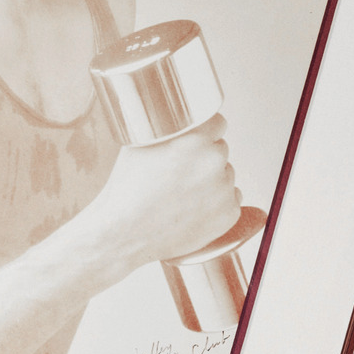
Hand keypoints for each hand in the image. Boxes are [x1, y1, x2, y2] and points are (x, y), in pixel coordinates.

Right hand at [93, 113, 241, 272]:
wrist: (122, 235)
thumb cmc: (126, 191)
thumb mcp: (139, 145)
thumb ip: (169, 128)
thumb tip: (179, 117)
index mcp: (194, 139)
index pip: (218, 124)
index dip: (203, 135)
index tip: (191, 147)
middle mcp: (213, 161)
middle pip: (220, 151)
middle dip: (204, 161)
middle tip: (179, 178)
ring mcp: (223, 190)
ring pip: (225, 177)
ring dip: (211, 184)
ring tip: (181, 198)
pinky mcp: (228, 215)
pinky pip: (230, 201)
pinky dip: (216, 207)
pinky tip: (191, 212)